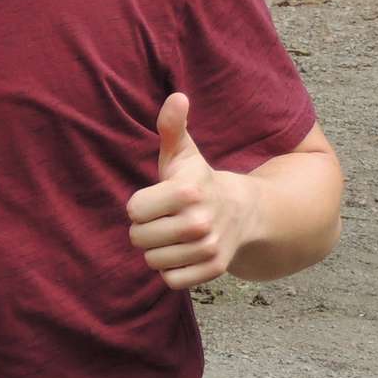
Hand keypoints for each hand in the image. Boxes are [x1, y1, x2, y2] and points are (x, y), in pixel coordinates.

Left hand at [126, 92, 260, 290]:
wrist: (243, 212)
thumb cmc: (198, 181)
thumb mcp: (184, 154)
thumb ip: (172, 127)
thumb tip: (176, 97)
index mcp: (188, 191)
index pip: (133, 211)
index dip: (140, 206)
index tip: (157, 200)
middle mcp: (200, 221)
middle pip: (139, 238)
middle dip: (146, 230)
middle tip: (165, 219)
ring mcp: (209, 247)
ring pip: (152, 261)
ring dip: (158, 250)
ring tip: (174, 235)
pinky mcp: (213, 270)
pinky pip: (170, 280)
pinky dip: (171, 270)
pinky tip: (183, 253)